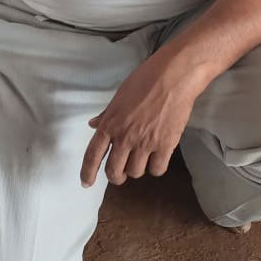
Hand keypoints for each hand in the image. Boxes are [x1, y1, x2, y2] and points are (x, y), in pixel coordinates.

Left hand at [81, 53, 198, 187]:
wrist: (174, 77)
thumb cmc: (145, 80)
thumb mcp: (120, 96)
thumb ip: (106, 115)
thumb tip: (93, 125)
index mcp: (110, 124)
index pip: (92, 155)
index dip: (87, 173)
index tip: (86, 184)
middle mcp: (124, 137)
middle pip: (114, 171)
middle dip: (116, 176)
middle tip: (121, 173)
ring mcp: (145, 143)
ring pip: (135, 172)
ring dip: (137, 169)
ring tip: (142, 158)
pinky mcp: (165, 145)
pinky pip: (157, 169)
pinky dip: (155, 167)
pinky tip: (157, 158)